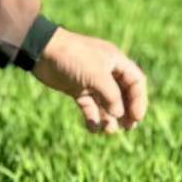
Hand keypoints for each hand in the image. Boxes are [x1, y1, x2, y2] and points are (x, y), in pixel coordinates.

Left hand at [33, 27, 148, 133]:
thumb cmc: (73, 57)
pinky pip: (89, 106)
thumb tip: (119, 115)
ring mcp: (90, 81)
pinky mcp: (76, 89)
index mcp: (115, 62)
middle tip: (128, 128)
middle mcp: (105, 71)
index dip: (139, 100)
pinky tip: (93, 128)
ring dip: (109, 117)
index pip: (136, 81)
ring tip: (109, 130)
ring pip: (106, 103)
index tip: (137, 117)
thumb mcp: (97, 75)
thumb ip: (112, 96)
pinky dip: (92, 117)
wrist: (42, 51)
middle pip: (123, 94)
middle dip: (126, 111)